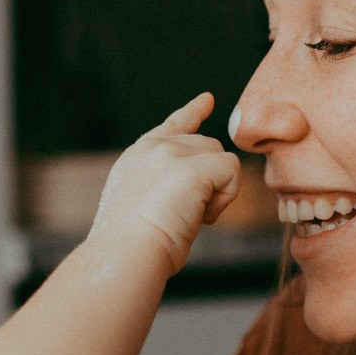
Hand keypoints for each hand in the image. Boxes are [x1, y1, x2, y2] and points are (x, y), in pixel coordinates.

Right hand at [88, 94, 241, 273]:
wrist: (124, 254)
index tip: (208, 100)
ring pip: (221, 158)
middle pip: (208, 147)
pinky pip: (231, 172)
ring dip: (216, 192)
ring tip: (189, 216)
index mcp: (137, 157)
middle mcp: (153, 148)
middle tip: (186, 215)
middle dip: (209, 181)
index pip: (172, 127)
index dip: (192, 112)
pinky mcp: (193, 167)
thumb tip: (195, 195)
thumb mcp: (141, 207)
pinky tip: (203, 217)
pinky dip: (225, 198)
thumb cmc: (132, 247)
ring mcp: (171, 153)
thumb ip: (164, 188)